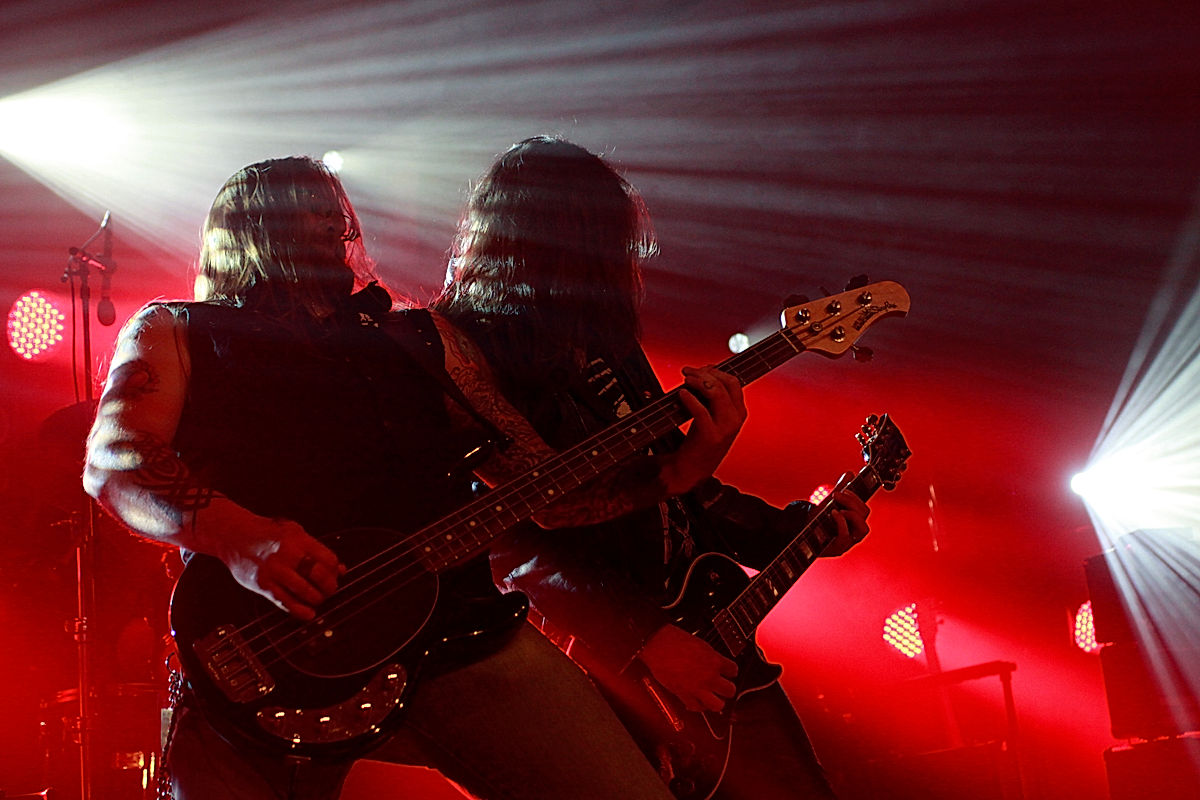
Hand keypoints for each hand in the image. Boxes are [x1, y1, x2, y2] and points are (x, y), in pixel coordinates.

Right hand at [202, 499, 343, 619]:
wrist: (233, 535)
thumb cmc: (267, 534)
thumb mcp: (294, 532)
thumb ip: (317, 549)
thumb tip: (341, 570)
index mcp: (298, 539)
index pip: (328, 559)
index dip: (335, 572)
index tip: (335, 576)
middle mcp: (287, 554)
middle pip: (319, 576)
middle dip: (329, 587)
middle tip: (329, 591)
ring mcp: (274, 570)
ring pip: (304, 591)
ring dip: (316, 599)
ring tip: (318, 600)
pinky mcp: (262, 584)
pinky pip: (285, 602)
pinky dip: (300, 610)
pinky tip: (308, 614)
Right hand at [637, 624, 737, 711]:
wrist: (658, 644)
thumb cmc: (675, 640)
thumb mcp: (701, 645)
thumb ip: (711, 657)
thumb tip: (715, 663)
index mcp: (715, 661)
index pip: (734, 670)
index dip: (730, 671)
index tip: (728, 672)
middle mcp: (710, 676)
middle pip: (730, 690)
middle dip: (727, 689)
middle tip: (722, 686)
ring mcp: (698, 688)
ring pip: (718, 705)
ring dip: (716, 702)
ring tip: (712, 697)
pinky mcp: (685, 695)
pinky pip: (697, 708)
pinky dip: (698, 706)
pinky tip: (696, 701)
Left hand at [660, 366, 746, 494]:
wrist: (692, 469)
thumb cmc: (699, 440)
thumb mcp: (711, 416)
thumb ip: (712, 397)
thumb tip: (704, 371)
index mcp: (739, 412)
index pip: (733, 382)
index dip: (716, 371)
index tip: (700, 368)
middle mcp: (736, 419)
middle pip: (726, 383)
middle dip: (705, 373)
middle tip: (688, 371)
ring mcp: (725, 428)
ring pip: (716, 393)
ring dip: (698, 381)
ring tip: (685, 379)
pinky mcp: (711, 436)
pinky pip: (701, 410)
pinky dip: (690, 399)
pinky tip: (681, 394)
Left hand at [819, 472, 870, 556]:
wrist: (802, 533)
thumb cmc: (818, 520)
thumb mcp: (829, 503)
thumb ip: (840, 489)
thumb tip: (850, 474)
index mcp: (854, 521)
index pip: (864, 509)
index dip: (856, 498)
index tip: (843, 489)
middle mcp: (854, 532)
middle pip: (865, 516)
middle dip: (852, 502)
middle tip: (838, 495)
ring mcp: (849, 541)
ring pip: (863, 529)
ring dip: (852, 514)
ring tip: (837, 509)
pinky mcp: (839, 548)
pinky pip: (846, 537)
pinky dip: (841, 523)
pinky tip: (833, 514)